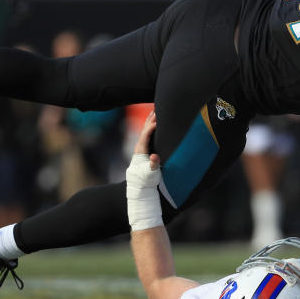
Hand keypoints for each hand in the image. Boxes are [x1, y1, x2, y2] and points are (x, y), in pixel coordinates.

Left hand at [126, 111, 161, 230]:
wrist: (140, 191)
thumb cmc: (146, 184)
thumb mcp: (150, 175)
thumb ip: (153, 166)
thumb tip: (155, 157)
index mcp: (140, 151)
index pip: (146, 134)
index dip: (152, 126)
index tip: (159, 118)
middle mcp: (140, 149)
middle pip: (145, 130)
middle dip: (151, 119)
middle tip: (157, 107)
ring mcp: (142, 151)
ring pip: (146, 132)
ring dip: (151, 122)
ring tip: (156, 111)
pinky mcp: (145, 153)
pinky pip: (149, 137)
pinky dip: (153, 129)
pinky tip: (157, 126)